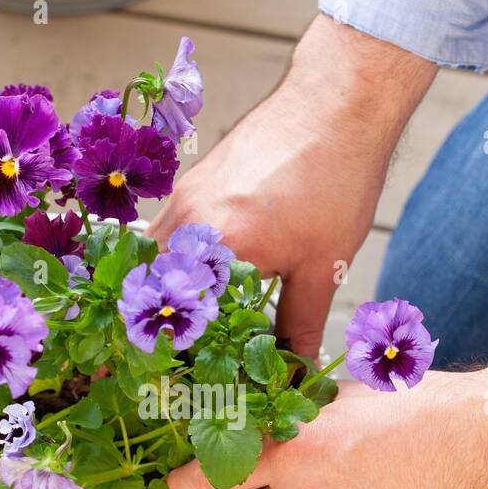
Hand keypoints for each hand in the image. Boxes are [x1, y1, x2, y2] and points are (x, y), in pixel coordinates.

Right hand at [148, 15, 436, 357]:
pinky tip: (201, 282)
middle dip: (159, 330)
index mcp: (217, 247)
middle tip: (175, 365)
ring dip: (164, 295)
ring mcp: (183, 198)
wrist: (337, 102)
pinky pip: (166, 234)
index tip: (176, 386)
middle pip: (149, 292)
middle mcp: (187, 222)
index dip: (173, 357)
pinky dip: (175, 264)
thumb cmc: (337, 180)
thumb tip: (294, 374)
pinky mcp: (191, 183)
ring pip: (152, 262)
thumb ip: (300, 326)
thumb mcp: (323, 266)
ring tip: (186, 330)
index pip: (177, 320)